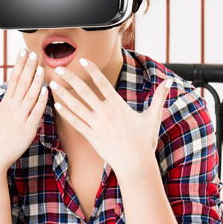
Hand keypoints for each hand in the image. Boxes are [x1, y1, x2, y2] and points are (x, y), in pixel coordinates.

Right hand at [0, 49, 48, 174]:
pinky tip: (46, 91)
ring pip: (29, 96)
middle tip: (34, 53)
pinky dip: (41, 101)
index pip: (12, 79)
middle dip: (29, 68)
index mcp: (3, 103)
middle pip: (21, 84)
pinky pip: (35, 113)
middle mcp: (11, 109)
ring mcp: (19, 119)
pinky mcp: (27, 130)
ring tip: (41, 68)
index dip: (19, 64)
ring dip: (36, 82)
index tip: (23, 50)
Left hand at [48, 58, 170, 177]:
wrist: (135, 164)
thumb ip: (158, 98)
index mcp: (119, 106)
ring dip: (63, 94)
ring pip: (76, 106)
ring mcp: (97, 125)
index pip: (103, 83)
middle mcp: (105, 113)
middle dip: (70, 78)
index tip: (82, 59)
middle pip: (85, 91)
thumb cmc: (144, 141)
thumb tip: (170, 82)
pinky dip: (66, 113)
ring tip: (52, 84)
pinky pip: (75, 123)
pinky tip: (56, 105)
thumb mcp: (153, 117)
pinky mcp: (91, 136)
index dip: (92, 70)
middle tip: (58, 68)